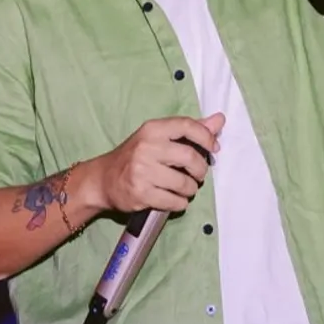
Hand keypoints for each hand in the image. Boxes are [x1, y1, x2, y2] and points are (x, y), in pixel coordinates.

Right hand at [78, 114, 224, 213]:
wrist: (103, 179)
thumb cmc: (135, 156)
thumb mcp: (158, 137)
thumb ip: (189, 130)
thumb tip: (219, 120)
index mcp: (152, 129)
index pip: (187, 126)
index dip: (206, 137)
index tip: (213, 148)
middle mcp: (147, 148)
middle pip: (191, 157)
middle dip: (201, 170)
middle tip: (198, 175)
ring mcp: (142, 171)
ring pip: (185, 183)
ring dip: (190, 189)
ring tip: (184, 188)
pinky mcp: (141, 194)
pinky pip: (174, 201)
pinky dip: (180, 203)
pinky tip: (175, 199)